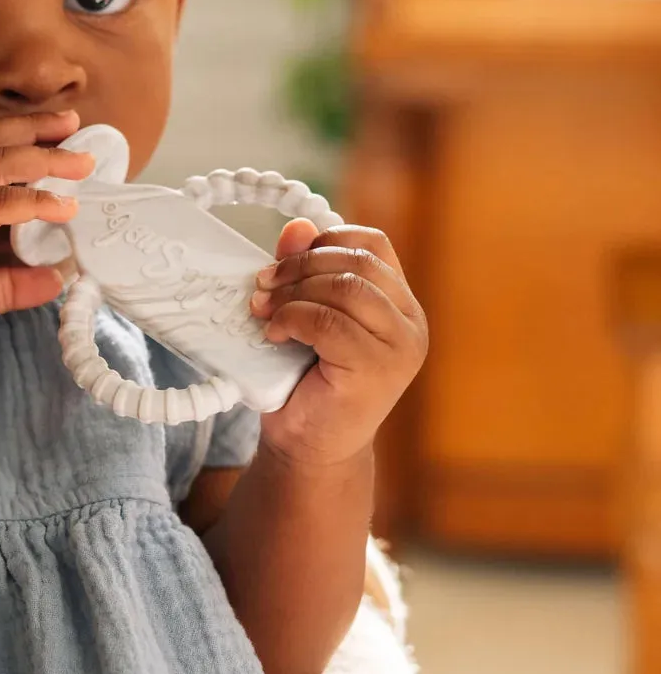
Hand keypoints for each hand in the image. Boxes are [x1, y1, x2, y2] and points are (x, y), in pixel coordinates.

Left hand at [249, 220, 427, 470]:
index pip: (373, 244)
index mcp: (399, 303)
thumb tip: (296, 227)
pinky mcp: (378, 371)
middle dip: (299, 266)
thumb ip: (305, 270)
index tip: (286, 259)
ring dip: (293, 291)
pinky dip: (293, 318)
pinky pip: (330, 323)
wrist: (309, 447)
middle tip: (262, 283)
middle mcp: (411, 323)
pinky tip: (274, 333)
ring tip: (264, 309)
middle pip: (357, 262)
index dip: (326, 240)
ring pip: (346, 288)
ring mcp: (400, 349)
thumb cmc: (306, 379)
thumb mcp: (304, 312)